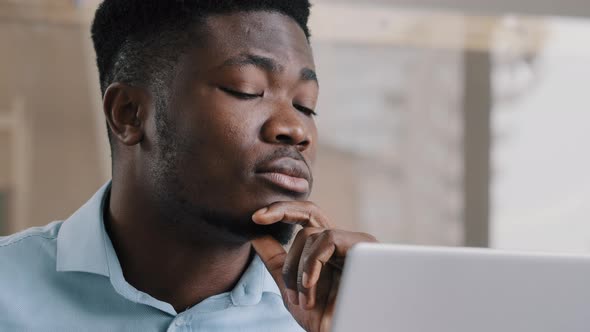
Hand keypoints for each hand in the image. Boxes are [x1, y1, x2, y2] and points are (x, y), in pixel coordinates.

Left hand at [251, 201, 376, 331]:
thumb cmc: (325, 317)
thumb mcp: (292, 287)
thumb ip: (277, 260)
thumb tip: (255, 236)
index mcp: (329, 250)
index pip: (307, 217)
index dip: (283, 210)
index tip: (256, 217)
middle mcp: (344, 243)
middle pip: (310, 212)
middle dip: (282, 211)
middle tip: (257, 218)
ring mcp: (355, 243)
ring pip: (311, 235)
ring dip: (296, 269)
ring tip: (303, 300)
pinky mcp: (363, 246)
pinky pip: (326, 240)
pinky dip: (311, 264)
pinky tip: (309, 287)